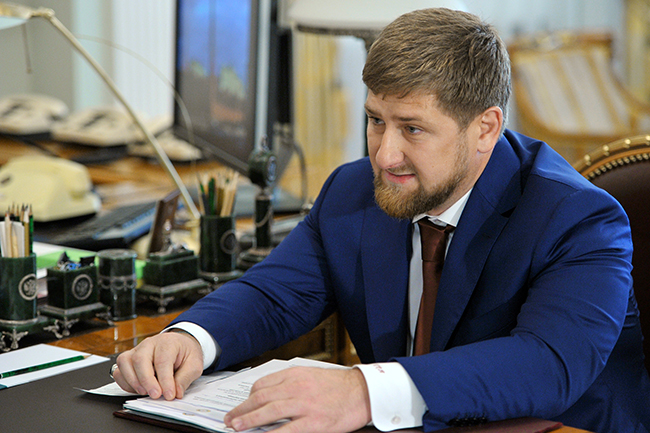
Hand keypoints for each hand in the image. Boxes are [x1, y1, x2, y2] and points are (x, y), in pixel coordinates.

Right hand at [113, 330, 203, 399]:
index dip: (165, 380)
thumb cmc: (185, 353)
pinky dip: (125, 383)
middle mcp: (149, 344)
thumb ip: (185, 378)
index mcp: (168, 342)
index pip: (162, 360)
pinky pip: (119, 370)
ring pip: (125, 362)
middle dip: (147, 381)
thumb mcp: (194, 364)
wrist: (179, 344)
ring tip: (145, 393)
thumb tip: (176, 393)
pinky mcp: (129, 359)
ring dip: (133, 381)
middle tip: (155, 395)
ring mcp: (136, 350)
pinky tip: (138, 389)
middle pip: (140, 359)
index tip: (169, 395)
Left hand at [223, 366, 370, 432]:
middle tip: (229, 419)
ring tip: (236, 427)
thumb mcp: (311, 376)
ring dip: (248, 421)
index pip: (262, 385)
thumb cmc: (338, 386)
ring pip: (268, 412)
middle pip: (260, 398)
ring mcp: (305, 405)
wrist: (364, 392)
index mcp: (295, 374)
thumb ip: (290, 384)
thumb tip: (268, 396)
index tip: (241, 406)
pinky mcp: (314, 422)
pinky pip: (287, 430)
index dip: (248, 398)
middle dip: (241, 410)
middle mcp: (297, 387)